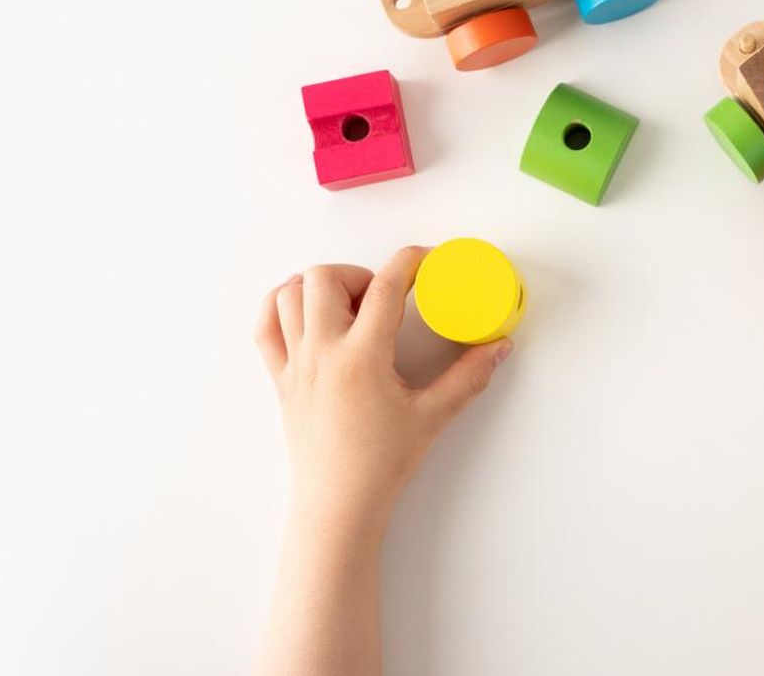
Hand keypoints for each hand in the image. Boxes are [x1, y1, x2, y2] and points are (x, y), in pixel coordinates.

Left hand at [254, 246, 512, 525]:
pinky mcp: (280, 378)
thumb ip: (469, 377)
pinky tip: (307, 313)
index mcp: (362, 357)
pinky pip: (265, 325)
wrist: (338, 505)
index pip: (385, 286)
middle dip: (358, 273)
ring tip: (348, 306)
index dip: (410, 261)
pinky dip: (281, 305)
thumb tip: (498, 347)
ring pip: (289, 293)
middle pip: (325, 277)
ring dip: (319, 286)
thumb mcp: (433, 416)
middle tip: (381, 296)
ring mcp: (295, 363)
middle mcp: (322, 352)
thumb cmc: (382, 464)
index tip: (427, 259)